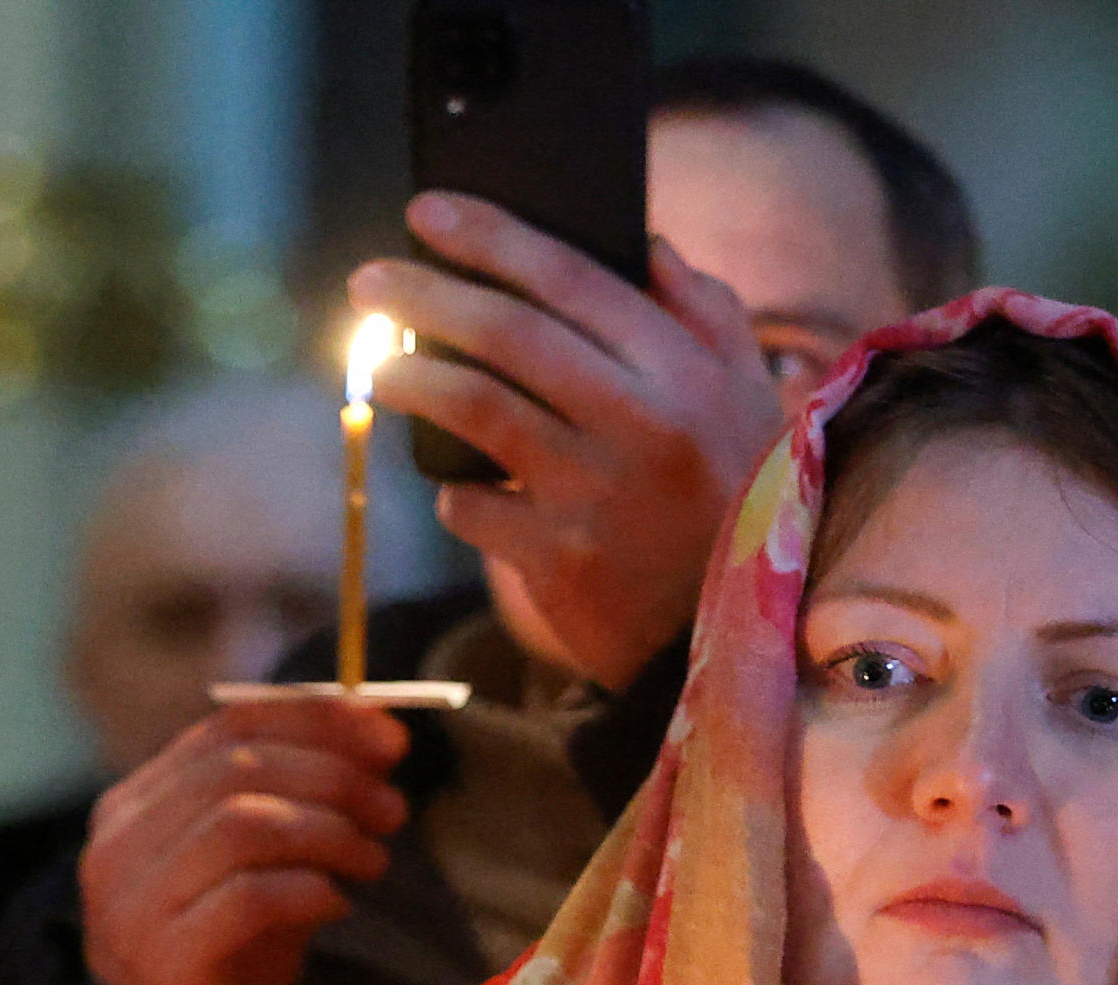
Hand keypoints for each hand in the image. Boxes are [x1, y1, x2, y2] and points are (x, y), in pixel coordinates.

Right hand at [80, 696, 409, 984]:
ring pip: (242, 824)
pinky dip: (309, 891)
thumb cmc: (221, 954)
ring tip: (372, 859)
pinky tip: (337, 904)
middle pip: (238, 768)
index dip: (315, 721)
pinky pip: (250, 899)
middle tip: (391, 808)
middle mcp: (124, 843)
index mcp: (137, 803)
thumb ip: (295, 800)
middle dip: (333, 776)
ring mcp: (138, 901)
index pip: (227, 726)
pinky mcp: (167, 957)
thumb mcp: (253, 864)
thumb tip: (382, 739)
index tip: (388, 739)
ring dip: (328, 832)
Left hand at [354, 193, 786, 690]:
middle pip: (507, 334)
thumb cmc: (738, 502)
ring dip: (412, 381)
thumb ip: (705, 313)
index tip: (427, 211)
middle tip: (368, 281)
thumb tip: (644, 243)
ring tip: (382, 370)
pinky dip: (452, 491)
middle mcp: (641, 423)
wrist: (732, 641)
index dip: (490, 237)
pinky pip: (473, 505)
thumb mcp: (749, 398)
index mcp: (684, 370)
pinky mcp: (559, 562)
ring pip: (476, 409)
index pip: (570, 278)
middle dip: (425, 295)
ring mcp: (595, 494)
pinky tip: (453, 486)